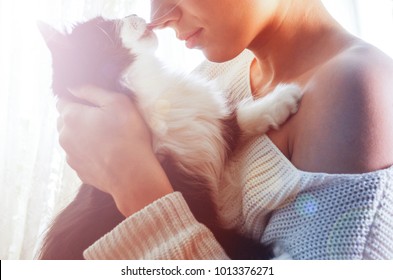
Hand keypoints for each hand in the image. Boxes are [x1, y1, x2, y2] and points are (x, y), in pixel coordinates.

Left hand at [56, 86, 172, 215]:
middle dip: (78, 118)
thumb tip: (73, 87)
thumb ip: (92, 91)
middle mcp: (64, 136)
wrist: (133, 175)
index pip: (62, 100)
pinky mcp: (79, 171)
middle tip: (102, 120)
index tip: (93, 104)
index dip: (77, 99)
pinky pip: (80, 156)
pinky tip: (106, 154)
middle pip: (64, 121)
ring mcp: (70, 156)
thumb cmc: (128, 135)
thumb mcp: (118, 102)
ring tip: (106, 139)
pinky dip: (89, 153)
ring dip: (83, 136)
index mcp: (71, 116)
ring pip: (71, 140)